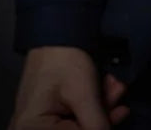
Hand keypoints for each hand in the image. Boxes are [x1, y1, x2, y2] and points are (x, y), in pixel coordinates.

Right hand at [8, 45, 128, 129]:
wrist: (57, 30)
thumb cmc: (62, 57)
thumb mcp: (83, 94)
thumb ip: (97, 124)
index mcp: (31, 128)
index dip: (99, 127)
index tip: (119, 112)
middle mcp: (32, 128)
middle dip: (101, 116)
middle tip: (118, 97)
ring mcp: (41, 121)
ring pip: (79, 123)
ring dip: (101, 108)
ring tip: (114, 86)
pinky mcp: (51, 113)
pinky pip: (75, 116)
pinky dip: (93, 104)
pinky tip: (107, 88)